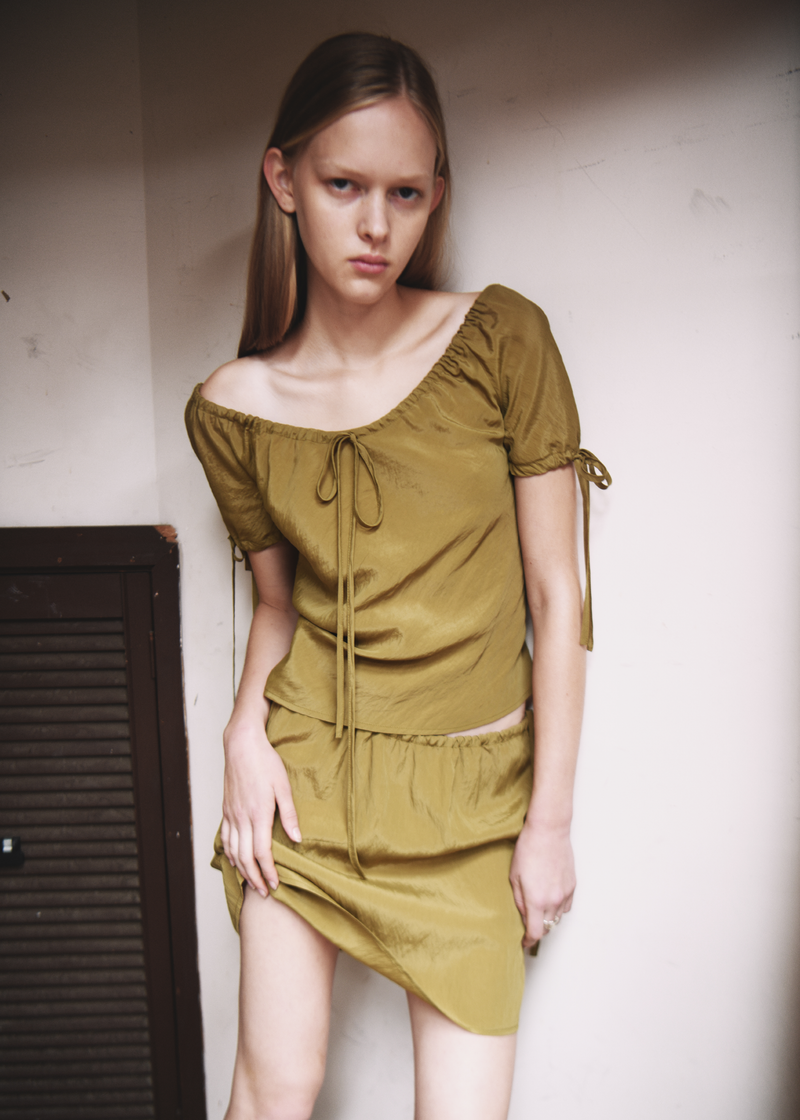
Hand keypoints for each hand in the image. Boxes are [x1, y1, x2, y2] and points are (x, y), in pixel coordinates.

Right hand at [221, 712, 301, 897]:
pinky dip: (229, 853)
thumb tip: (297, 839)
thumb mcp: (284, 786)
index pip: (261, 853)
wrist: (242, 745)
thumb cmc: (265, 762)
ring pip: (233, 851)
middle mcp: (241, 818)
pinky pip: (225, 838)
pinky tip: (235, 860)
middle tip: (265, 892)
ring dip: (242, 870)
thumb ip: (289, 814)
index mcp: (258, 813)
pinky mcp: (226, 809)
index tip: (276, 885)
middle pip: (245, 858)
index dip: (268, 872)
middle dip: (255, 878)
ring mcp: (231, 814)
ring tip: (251, 882)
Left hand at [509, 820, 575, 948]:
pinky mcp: (573, 886)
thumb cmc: (529, 849)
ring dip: (548, 919)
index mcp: (536, 900)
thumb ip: (518, 900)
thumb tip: (523, 915)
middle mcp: (553, 900)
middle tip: (527, 923)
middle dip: (537, 929)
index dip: (528, 941)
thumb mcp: (514, 876)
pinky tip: (550, 899)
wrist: (549, 831)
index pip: (535, 933)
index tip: (524, 942)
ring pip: (557, 918)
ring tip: (538, 908)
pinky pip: (566, 906)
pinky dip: (558, 908)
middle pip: (547, 928)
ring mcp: (565, 894)